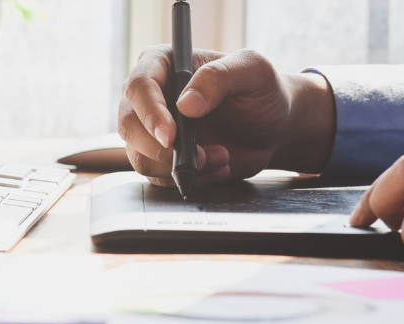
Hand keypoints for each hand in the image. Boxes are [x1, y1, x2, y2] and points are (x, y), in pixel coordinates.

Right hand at [118, 46, 335, 186]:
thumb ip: (219, 77)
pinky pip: (159, 178)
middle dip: (163, 149)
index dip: (150, 113)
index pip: (139, 86)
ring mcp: (152, 130)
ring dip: (179, 167)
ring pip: (140, 157)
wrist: (273, 127)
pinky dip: (189, 179)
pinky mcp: (162, 157)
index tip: (171, 136)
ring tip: (221, 157)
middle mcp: (151, 97)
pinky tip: (217, 167)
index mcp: (164, 64)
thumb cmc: (262, 91)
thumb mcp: (253, 71)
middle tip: (201, 155)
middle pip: (129, 126)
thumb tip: (185, 104)